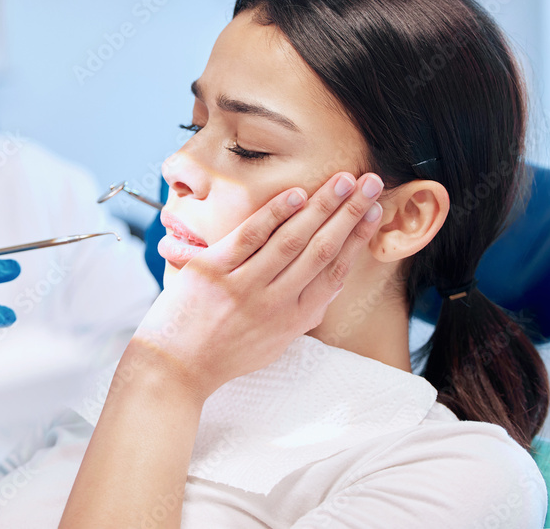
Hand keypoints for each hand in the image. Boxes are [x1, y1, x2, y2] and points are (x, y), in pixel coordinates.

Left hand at [131, 172, 384, 401]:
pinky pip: (250, 236)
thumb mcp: (272, 343)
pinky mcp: (214, 273)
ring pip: (292, 239)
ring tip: (344, 180)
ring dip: (322, 206)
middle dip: (350, 213)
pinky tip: (295, 194)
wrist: (174, 369)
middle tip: (372, 182)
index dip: (358, 239)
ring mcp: (244, 287)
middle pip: (322, 249)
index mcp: (294, 320)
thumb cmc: (222, 354)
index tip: (375, 212)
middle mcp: (275, 304)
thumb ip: (298, 313)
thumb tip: (326, 285)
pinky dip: (275, 214)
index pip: (336, 271)